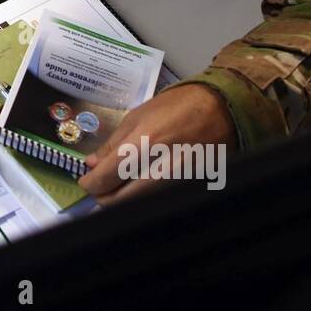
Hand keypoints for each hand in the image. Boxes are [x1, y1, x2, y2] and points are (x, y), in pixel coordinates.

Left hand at [78, 84, 236, 205]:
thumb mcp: (139, 116)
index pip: (106, 178)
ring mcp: (176, 182)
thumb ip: (113, 143)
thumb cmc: (178, 106)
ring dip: (122, 199)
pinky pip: (156, 200)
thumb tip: (92, 164)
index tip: (87, 180)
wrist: (223, 110)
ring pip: (137, 204)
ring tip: (119, 182)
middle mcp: (160, 168)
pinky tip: (139, 183)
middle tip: (100, 186)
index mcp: (144, 144)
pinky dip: (142, 197)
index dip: (90, 183)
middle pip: (119, 201)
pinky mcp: (187, 188)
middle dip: (104, 197)